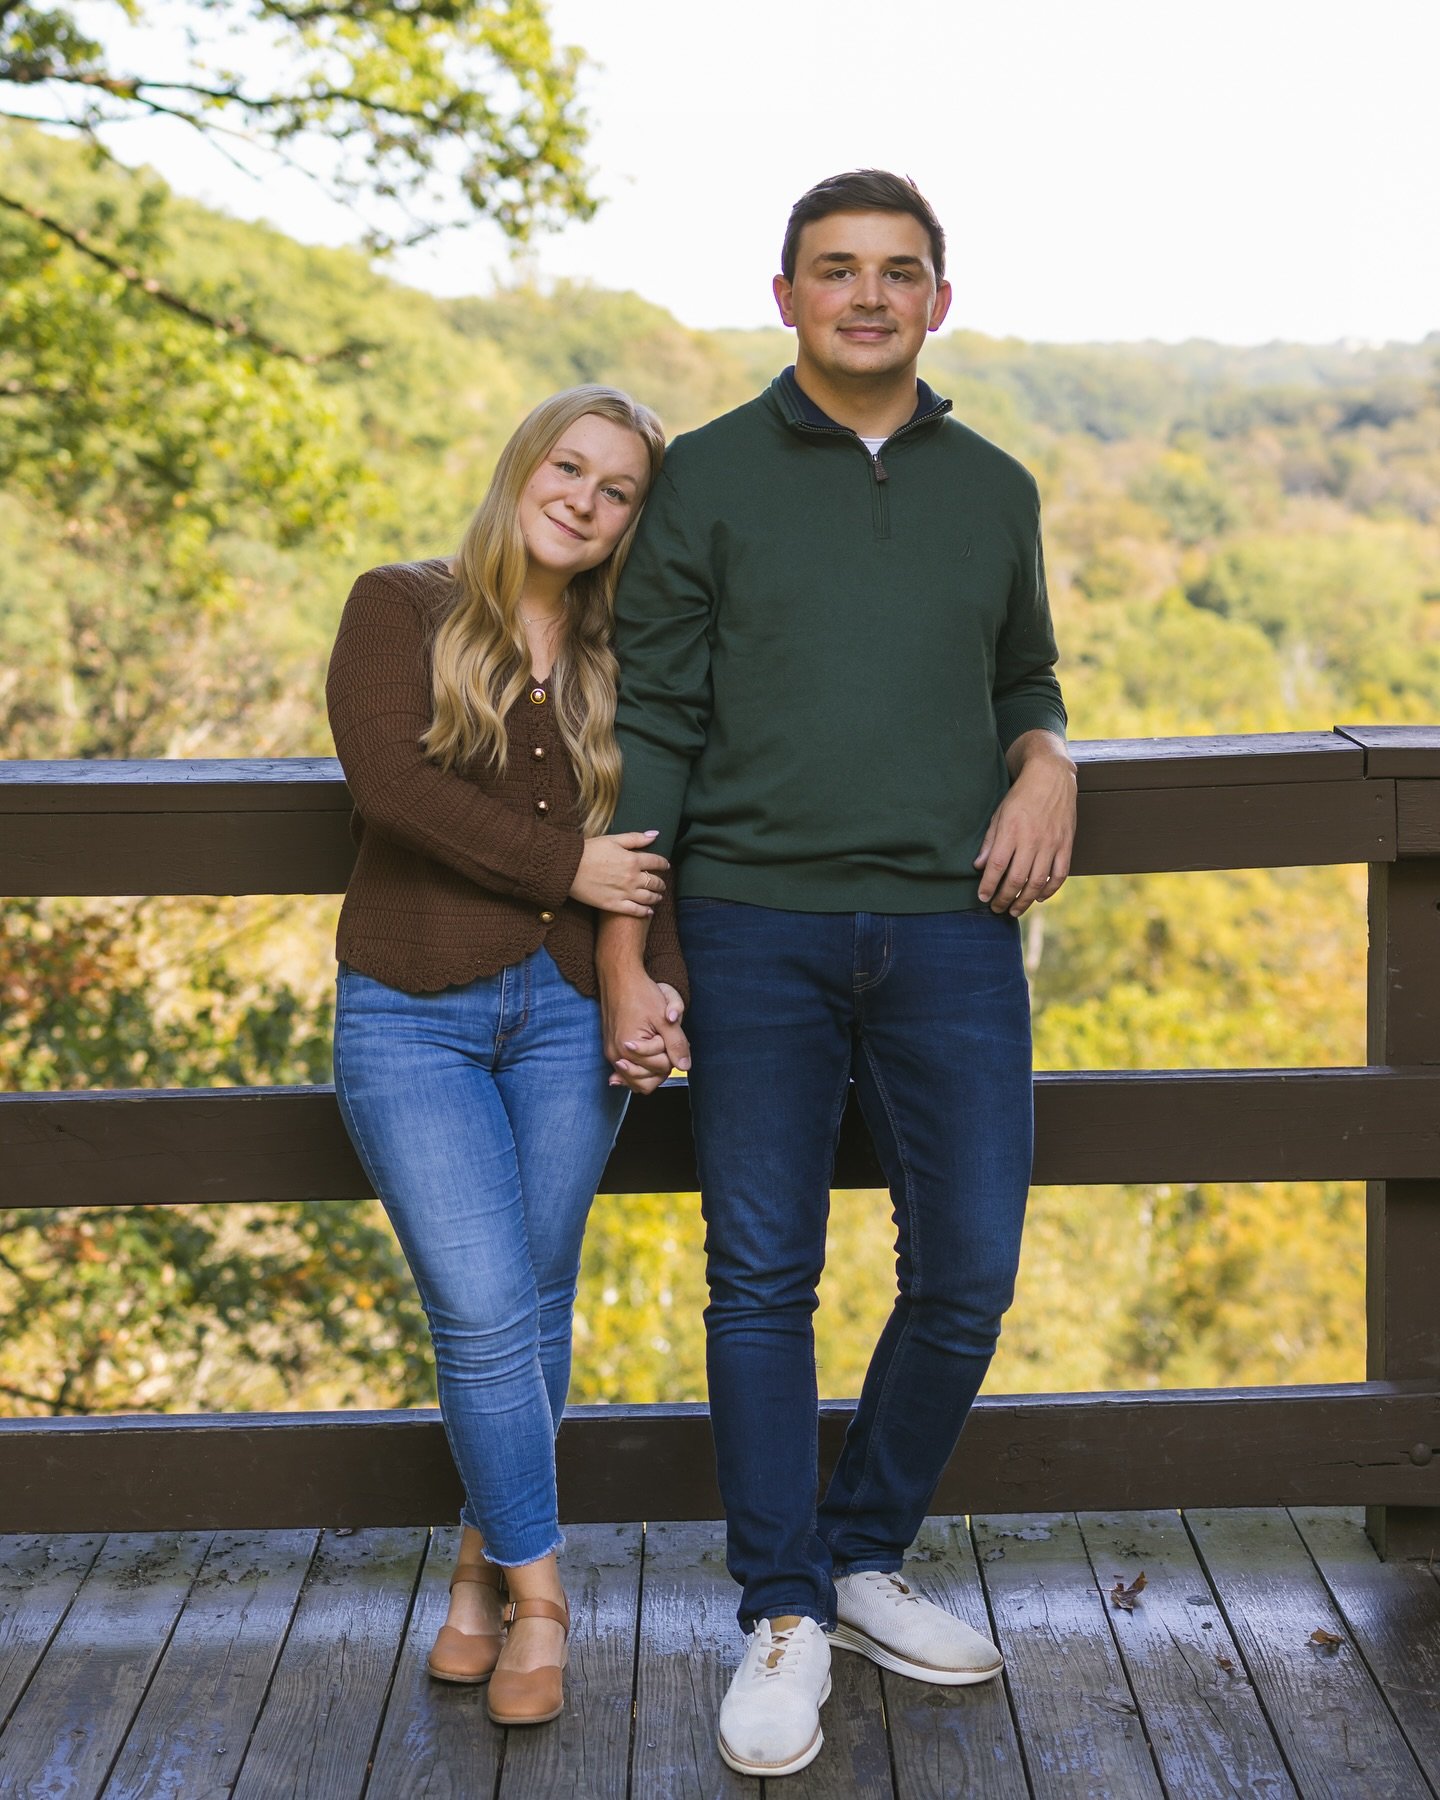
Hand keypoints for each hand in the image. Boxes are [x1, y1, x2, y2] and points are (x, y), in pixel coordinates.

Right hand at [570, 830, 669, 916]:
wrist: (568, 867)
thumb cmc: (588, 850)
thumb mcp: (613, 839)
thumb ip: (635, 838)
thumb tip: (655, 834)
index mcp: (633, 860)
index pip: (657, 862)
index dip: (663, 864)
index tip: (665, 865)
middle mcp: (632, 878)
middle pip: (654, 882)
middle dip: (660, 883)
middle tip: (661, 883)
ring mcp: (624, 893)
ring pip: (648, 898)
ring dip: (656, 897)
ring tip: (657, 897)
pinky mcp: (614, 905)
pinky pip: (635, 911)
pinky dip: (645, 912)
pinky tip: (648, 912)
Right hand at [602, 971, 689, 1094]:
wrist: (619, 978)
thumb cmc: (641, 994)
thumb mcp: (665, 1019)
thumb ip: (676, 1045)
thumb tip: (685, 1067)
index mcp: (628, 1049)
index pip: (660, 1070)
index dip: (670, 1054)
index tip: (667, 1035)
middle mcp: (616, 1056)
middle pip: (647, 1082)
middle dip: (660, 1066)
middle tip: (664, 1042)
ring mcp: (611, 1054)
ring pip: (636, 1080)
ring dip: (650, 1068)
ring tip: (657, 1046)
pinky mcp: (610, 1049)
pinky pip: (627, 1071)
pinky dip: (639, 1067)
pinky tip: (647, 1058)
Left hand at [975, 733, 1076, 916]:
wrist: (1051, 776)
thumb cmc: (1020, 795)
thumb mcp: (999, 814)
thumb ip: (990, 842)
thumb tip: (979, 866)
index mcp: (1012, 831)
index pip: (997, 866)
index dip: (988, 886)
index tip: (982, 898)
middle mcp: (1032, 839)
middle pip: (1016, 879)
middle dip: (1004, 898)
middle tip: (996, 909)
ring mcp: (1051, 843)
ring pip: (1038, 881)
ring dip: (1024, 900)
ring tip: (1014, 910)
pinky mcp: (1066, 844)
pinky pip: (1060, 874)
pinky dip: (1050, 890)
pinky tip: (1038, 897)